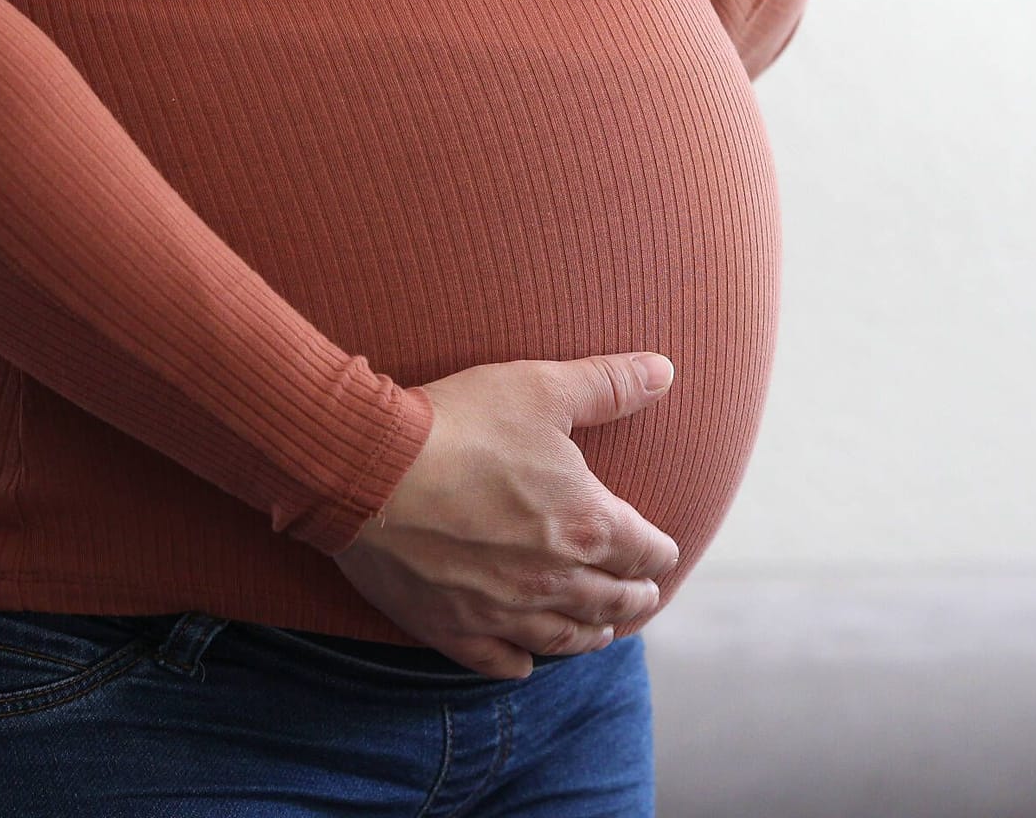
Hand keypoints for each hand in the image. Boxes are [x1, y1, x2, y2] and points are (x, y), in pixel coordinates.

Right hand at [330, 350, 682, 679]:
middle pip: (613, 602)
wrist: (371, 467)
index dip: (658, 551)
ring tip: (601, 633)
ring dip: (591, 635)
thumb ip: (609, 384)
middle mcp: (554, 580)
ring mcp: (504, 611)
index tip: (660, 552)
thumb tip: (664, 371)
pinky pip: (498, 661)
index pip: (646, 551)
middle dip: (634, 597)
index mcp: (586, 525)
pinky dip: (519, 663)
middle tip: (642, 596)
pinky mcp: (453, 628)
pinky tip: (525, 663)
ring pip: (564, 638)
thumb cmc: (460, 424)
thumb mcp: (542, 389)